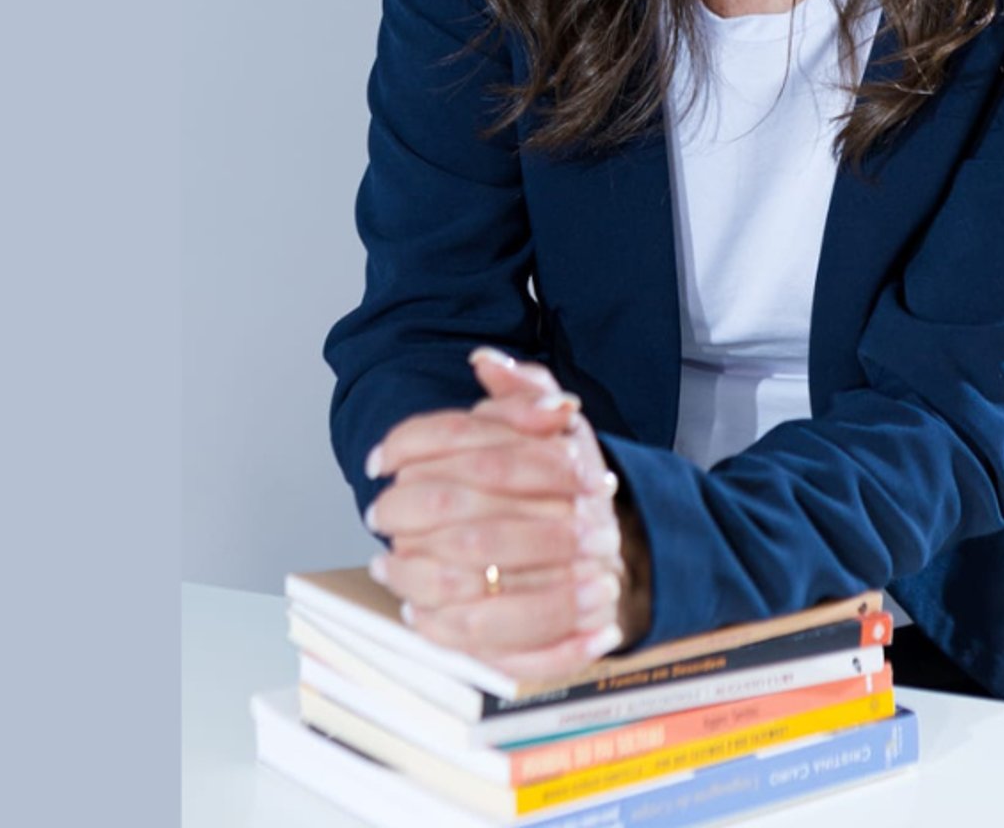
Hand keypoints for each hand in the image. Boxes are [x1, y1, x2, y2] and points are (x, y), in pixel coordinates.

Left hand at [363, 349, 647, 681]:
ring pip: (478, 584)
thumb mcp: (554, 421)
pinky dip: (452, 632)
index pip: (477, 448)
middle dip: (408, 518)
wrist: (626, 545)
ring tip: (386, 566)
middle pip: (469, 521)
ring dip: (418, 579)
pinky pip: (502, 643)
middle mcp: (575, 520)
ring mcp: (576, 580)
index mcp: (567, 461)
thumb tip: (484, 361)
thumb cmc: (567, 478)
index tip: (378, 459)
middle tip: (378, 514)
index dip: (416, 448)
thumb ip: (520, 388)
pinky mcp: (571, 632)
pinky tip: (421, 615)